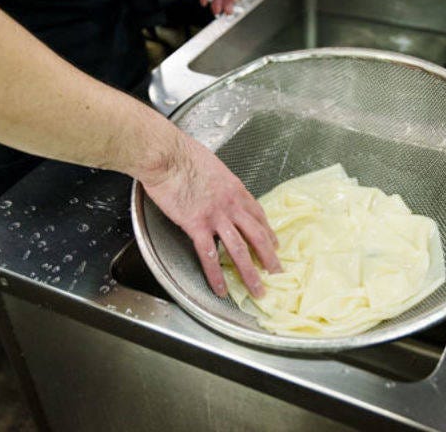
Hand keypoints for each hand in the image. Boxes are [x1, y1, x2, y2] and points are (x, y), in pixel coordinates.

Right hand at [140, 133, 279, 297]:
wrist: (168, 155)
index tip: (275, 244)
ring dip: (250, 273)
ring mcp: (216, 217)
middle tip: (277, 273)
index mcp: (236, 189)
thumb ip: (219, 182)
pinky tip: (221, 288)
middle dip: (269, 257)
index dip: (269, 232)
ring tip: (258, 289)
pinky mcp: (197, 225)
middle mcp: (232, 205)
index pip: (258, 215)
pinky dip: (216, 275)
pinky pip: (209, 256)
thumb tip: (217, 187)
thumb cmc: (184, 155)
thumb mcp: (213, 166)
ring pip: (240, 250)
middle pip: (257, 235)